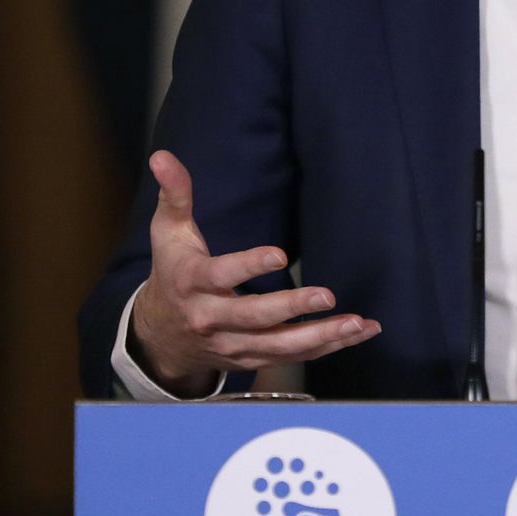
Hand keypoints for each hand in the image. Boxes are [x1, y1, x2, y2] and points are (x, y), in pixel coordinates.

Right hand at [129, 150, 380, 395]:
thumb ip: (174, 194)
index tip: (281, 255)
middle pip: (254, 317)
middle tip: (328, 295)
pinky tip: (357, 334)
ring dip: (321, 336)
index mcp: (192, 283)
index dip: (249, 266)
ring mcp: (232, 344)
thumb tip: (162, 157)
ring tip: (356, 324)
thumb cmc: (173, 272)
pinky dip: (326, 347)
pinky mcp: (250, 359)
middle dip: (292, 307)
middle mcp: (211, 318)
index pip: (220, 275)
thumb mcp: (168, 232)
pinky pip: (291, 357)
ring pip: (279, 345)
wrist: (160, 335)